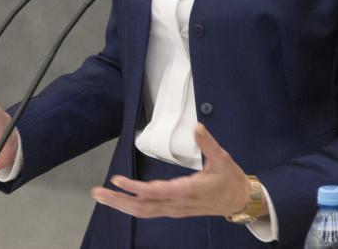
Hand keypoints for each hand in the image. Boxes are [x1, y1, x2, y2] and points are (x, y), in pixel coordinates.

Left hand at [91, 123, 255, 218]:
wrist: (240, 201)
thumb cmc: (230, 179)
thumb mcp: (222, 158)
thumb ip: (208, 143)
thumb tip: (197, 126)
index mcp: (187, 190)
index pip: (156, 192)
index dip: (135, 188)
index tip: (117, 180)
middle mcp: (177, 203)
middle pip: (143, 206)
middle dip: (118, 200)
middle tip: (97, 192)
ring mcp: (175, 209)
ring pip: (144, 211)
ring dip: (121, 205)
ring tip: (102, 196)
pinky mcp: (175, 210)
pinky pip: (150, 211)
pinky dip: (133, 207)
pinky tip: (121, 202)